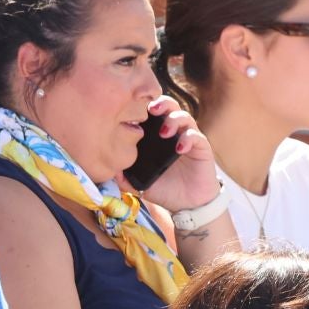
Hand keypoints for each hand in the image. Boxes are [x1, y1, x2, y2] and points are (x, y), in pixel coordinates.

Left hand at [130, 95, 219, 215]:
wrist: (187, 204)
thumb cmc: (164, 188)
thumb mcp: (140, 183)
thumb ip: (124, 177)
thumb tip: (107, 169)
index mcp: (156, 135)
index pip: (151, 112)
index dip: (143, 106)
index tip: (133, 109)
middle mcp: (173, 131)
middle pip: (169, 106)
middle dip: (160, 104)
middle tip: (151, 110)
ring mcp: (188, 137)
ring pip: (184, 116)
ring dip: (173, 119)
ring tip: (164, 132)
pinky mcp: (201, 147)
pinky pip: (196, 136)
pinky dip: (188, 138)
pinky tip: (180, 147)